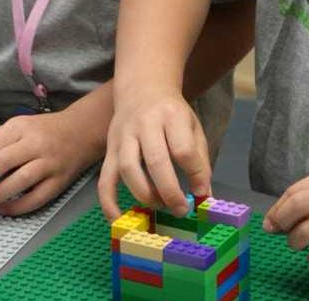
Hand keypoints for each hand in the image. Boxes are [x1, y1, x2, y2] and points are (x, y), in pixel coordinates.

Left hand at [0, 103, 104, 216]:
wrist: (82, 130)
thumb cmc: (44, 130)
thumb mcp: (18, 127)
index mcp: (20, 127)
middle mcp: (35, 143)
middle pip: (3, 161)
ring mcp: (49, 162)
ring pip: (21, 179)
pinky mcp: (60, 180)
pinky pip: (38, 197)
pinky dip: (19, 206)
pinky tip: (5, 209)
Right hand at [98, 88, 210, 219]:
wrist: (142, 88)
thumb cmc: (172, 113)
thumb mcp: (193, 127)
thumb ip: (200, 160)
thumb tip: (204, 196)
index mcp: (172, 116)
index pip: (183, 149)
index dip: (194, 175)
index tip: (200, 193)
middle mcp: (145, 124)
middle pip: (156, 161)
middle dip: (170, 191)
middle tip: (181, 210)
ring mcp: (124, 137)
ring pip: (129, 170)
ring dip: (145, 195)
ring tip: (160, 206)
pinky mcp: (109, 149)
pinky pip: (104, 180)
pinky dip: (109, 203)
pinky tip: (119, 219)